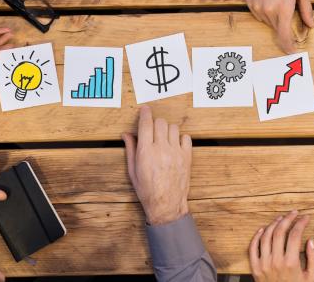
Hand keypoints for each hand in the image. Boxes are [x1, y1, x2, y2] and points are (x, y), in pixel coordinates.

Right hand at [122, 105, 191, 224]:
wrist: (166, 205)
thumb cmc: (147, 190)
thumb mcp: (133, 171)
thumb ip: (131, 149)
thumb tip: (126, 134)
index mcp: (146, 151)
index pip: (145, 124)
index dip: (145, 113)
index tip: (145, 109)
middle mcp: (161, 148)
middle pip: (160, 122)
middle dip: (155, 123)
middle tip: (153, 131)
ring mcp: (176, 152)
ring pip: (173, 128)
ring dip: (167, 130)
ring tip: (164, 139)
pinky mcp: (187, 157)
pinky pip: (186, 137)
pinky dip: (180, 138)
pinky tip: (175, 145)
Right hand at [228, 0, 313, 53]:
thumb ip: (306, 10)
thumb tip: (311, 24)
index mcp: (283, 8)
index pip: (284, 35)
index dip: (288, 46)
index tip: (291, 51)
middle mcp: (268, 11)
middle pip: (277, 29)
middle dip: (284, 25)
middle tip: (288, 10)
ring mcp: (257, 8)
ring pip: (268, 22)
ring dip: (275, 18)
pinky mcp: (250, 4)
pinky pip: (260, 15)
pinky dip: (266, 12)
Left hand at [249, 210, 313, 281]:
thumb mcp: (311, 278)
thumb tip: (310, 241)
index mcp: (291, 263)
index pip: (295, 235)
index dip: (301, 223)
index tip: (306, 217)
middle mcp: (275, 261)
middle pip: (280, 232)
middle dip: (288, 219)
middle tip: (294, 213)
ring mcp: (263, 264)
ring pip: (266, 236)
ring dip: (273, 224)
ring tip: (281, 218)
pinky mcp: (254, 267)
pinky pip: (253, 247)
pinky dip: (257, 236)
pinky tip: (263, 229)